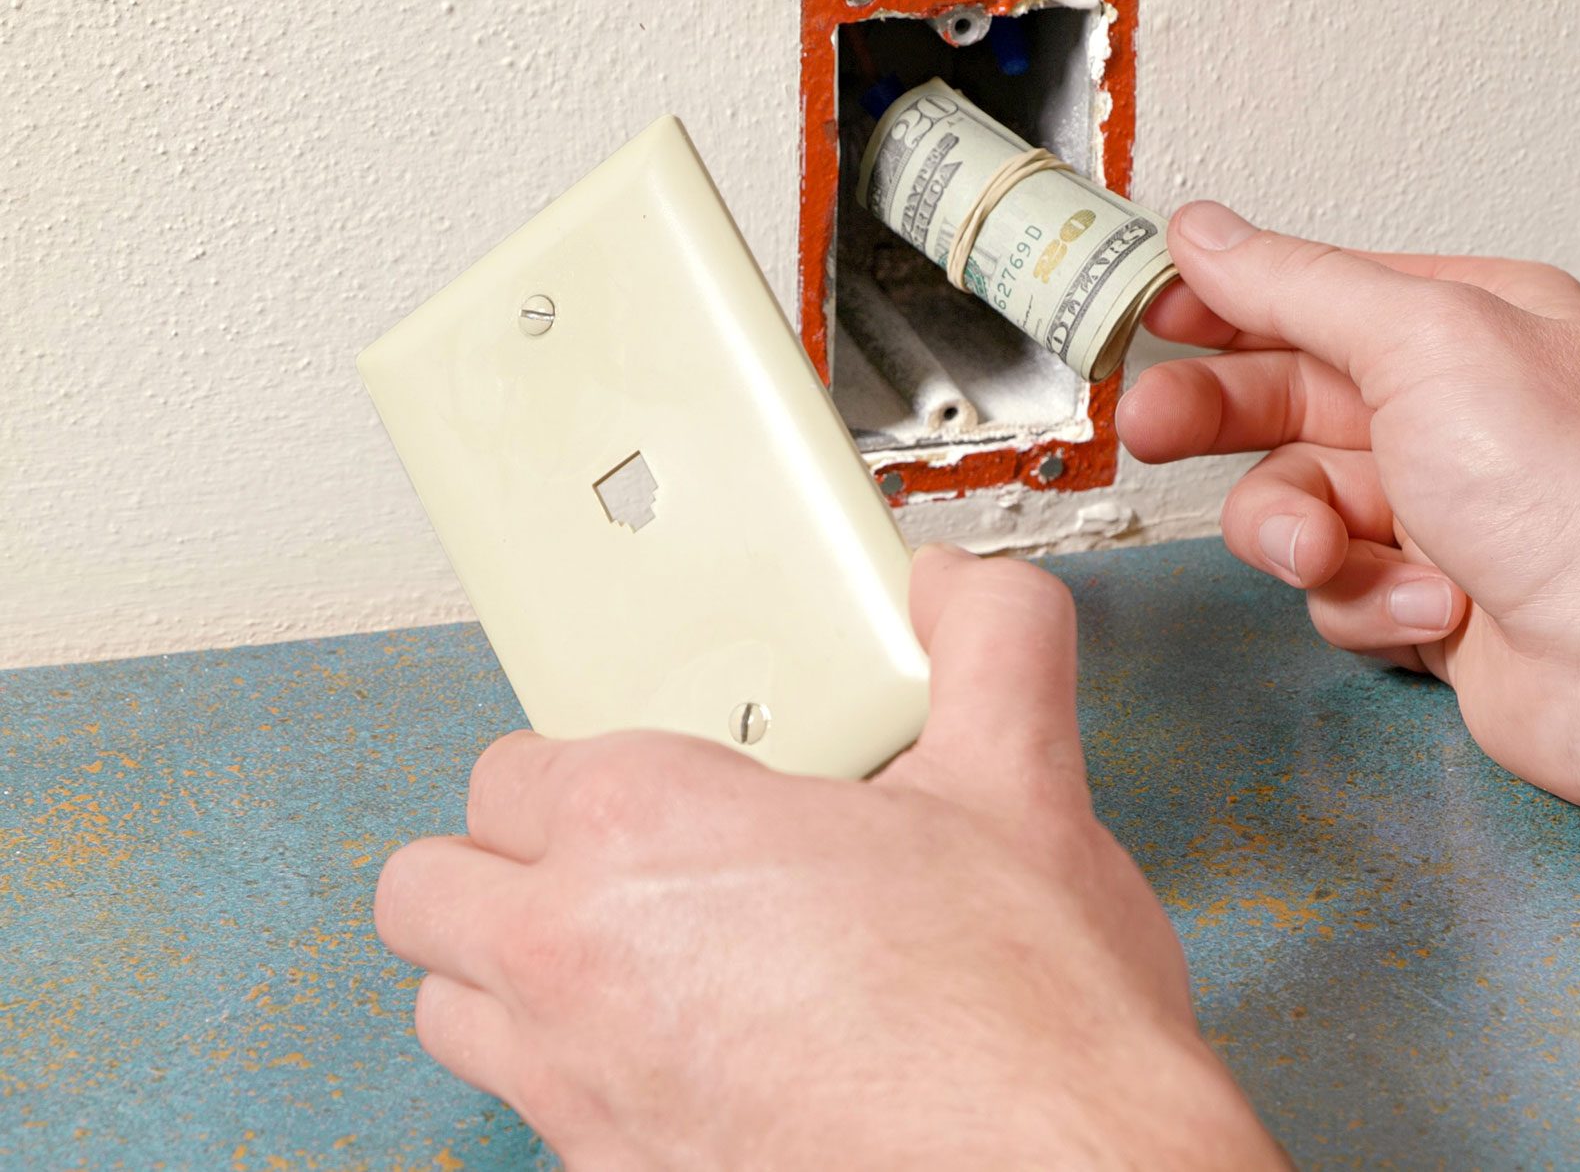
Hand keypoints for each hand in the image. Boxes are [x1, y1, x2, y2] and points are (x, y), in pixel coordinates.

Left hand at [374, 546, 1284, 1168]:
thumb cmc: (1023, 1021)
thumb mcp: (1023, 786)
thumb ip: (988, 646)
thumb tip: (962, 590)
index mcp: (647, 829)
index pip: (510, 766)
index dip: (585, 761)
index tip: (654, 773)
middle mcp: (577, 960)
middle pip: (432, 888)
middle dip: (504, 864)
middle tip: (610, 858)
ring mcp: (581, 1089)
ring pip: (452, 1010)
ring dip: (511, 974)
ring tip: (630, 958)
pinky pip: (533, 1114)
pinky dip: (581, 1079)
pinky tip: (695, 1059)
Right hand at [1118, 202, 1579, 952]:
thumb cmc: (1573, 492)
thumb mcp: (1422, 341)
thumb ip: (1299, 286)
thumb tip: (1208, 231)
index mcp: (1470, 326)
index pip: (1318, 294)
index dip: (1227, 303)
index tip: (1151, 316)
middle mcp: (1458, 412)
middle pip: (1290, 401)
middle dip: (1221, 419)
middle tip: (1153, 430)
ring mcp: (1444, 510)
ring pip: (1298, 507)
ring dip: (1299, 533)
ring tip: (1331, 550)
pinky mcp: (1431, 600)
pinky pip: (1338, 590)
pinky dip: (1367, 601)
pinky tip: (1431, 605)